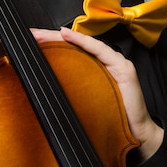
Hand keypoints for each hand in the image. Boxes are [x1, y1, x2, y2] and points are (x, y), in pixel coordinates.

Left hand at [31, 26, 163, 161]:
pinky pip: (99, 50)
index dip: (51, 44)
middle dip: (51, 37)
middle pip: (74, 44)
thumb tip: (42, 89)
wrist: (136, 133)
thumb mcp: (84, 102)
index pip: (70, 51)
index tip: (30, 41)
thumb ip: (70, 90)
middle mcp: (104, 61)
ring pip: (84, 44)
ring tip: (42, 34)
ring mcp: (114, 62)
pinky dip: (82, 41)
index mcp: (94, 68)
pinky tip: (67, 35)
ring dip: (61, 37)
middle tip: (30, 34)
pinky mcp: (122, 68)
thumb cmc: (112, 117)